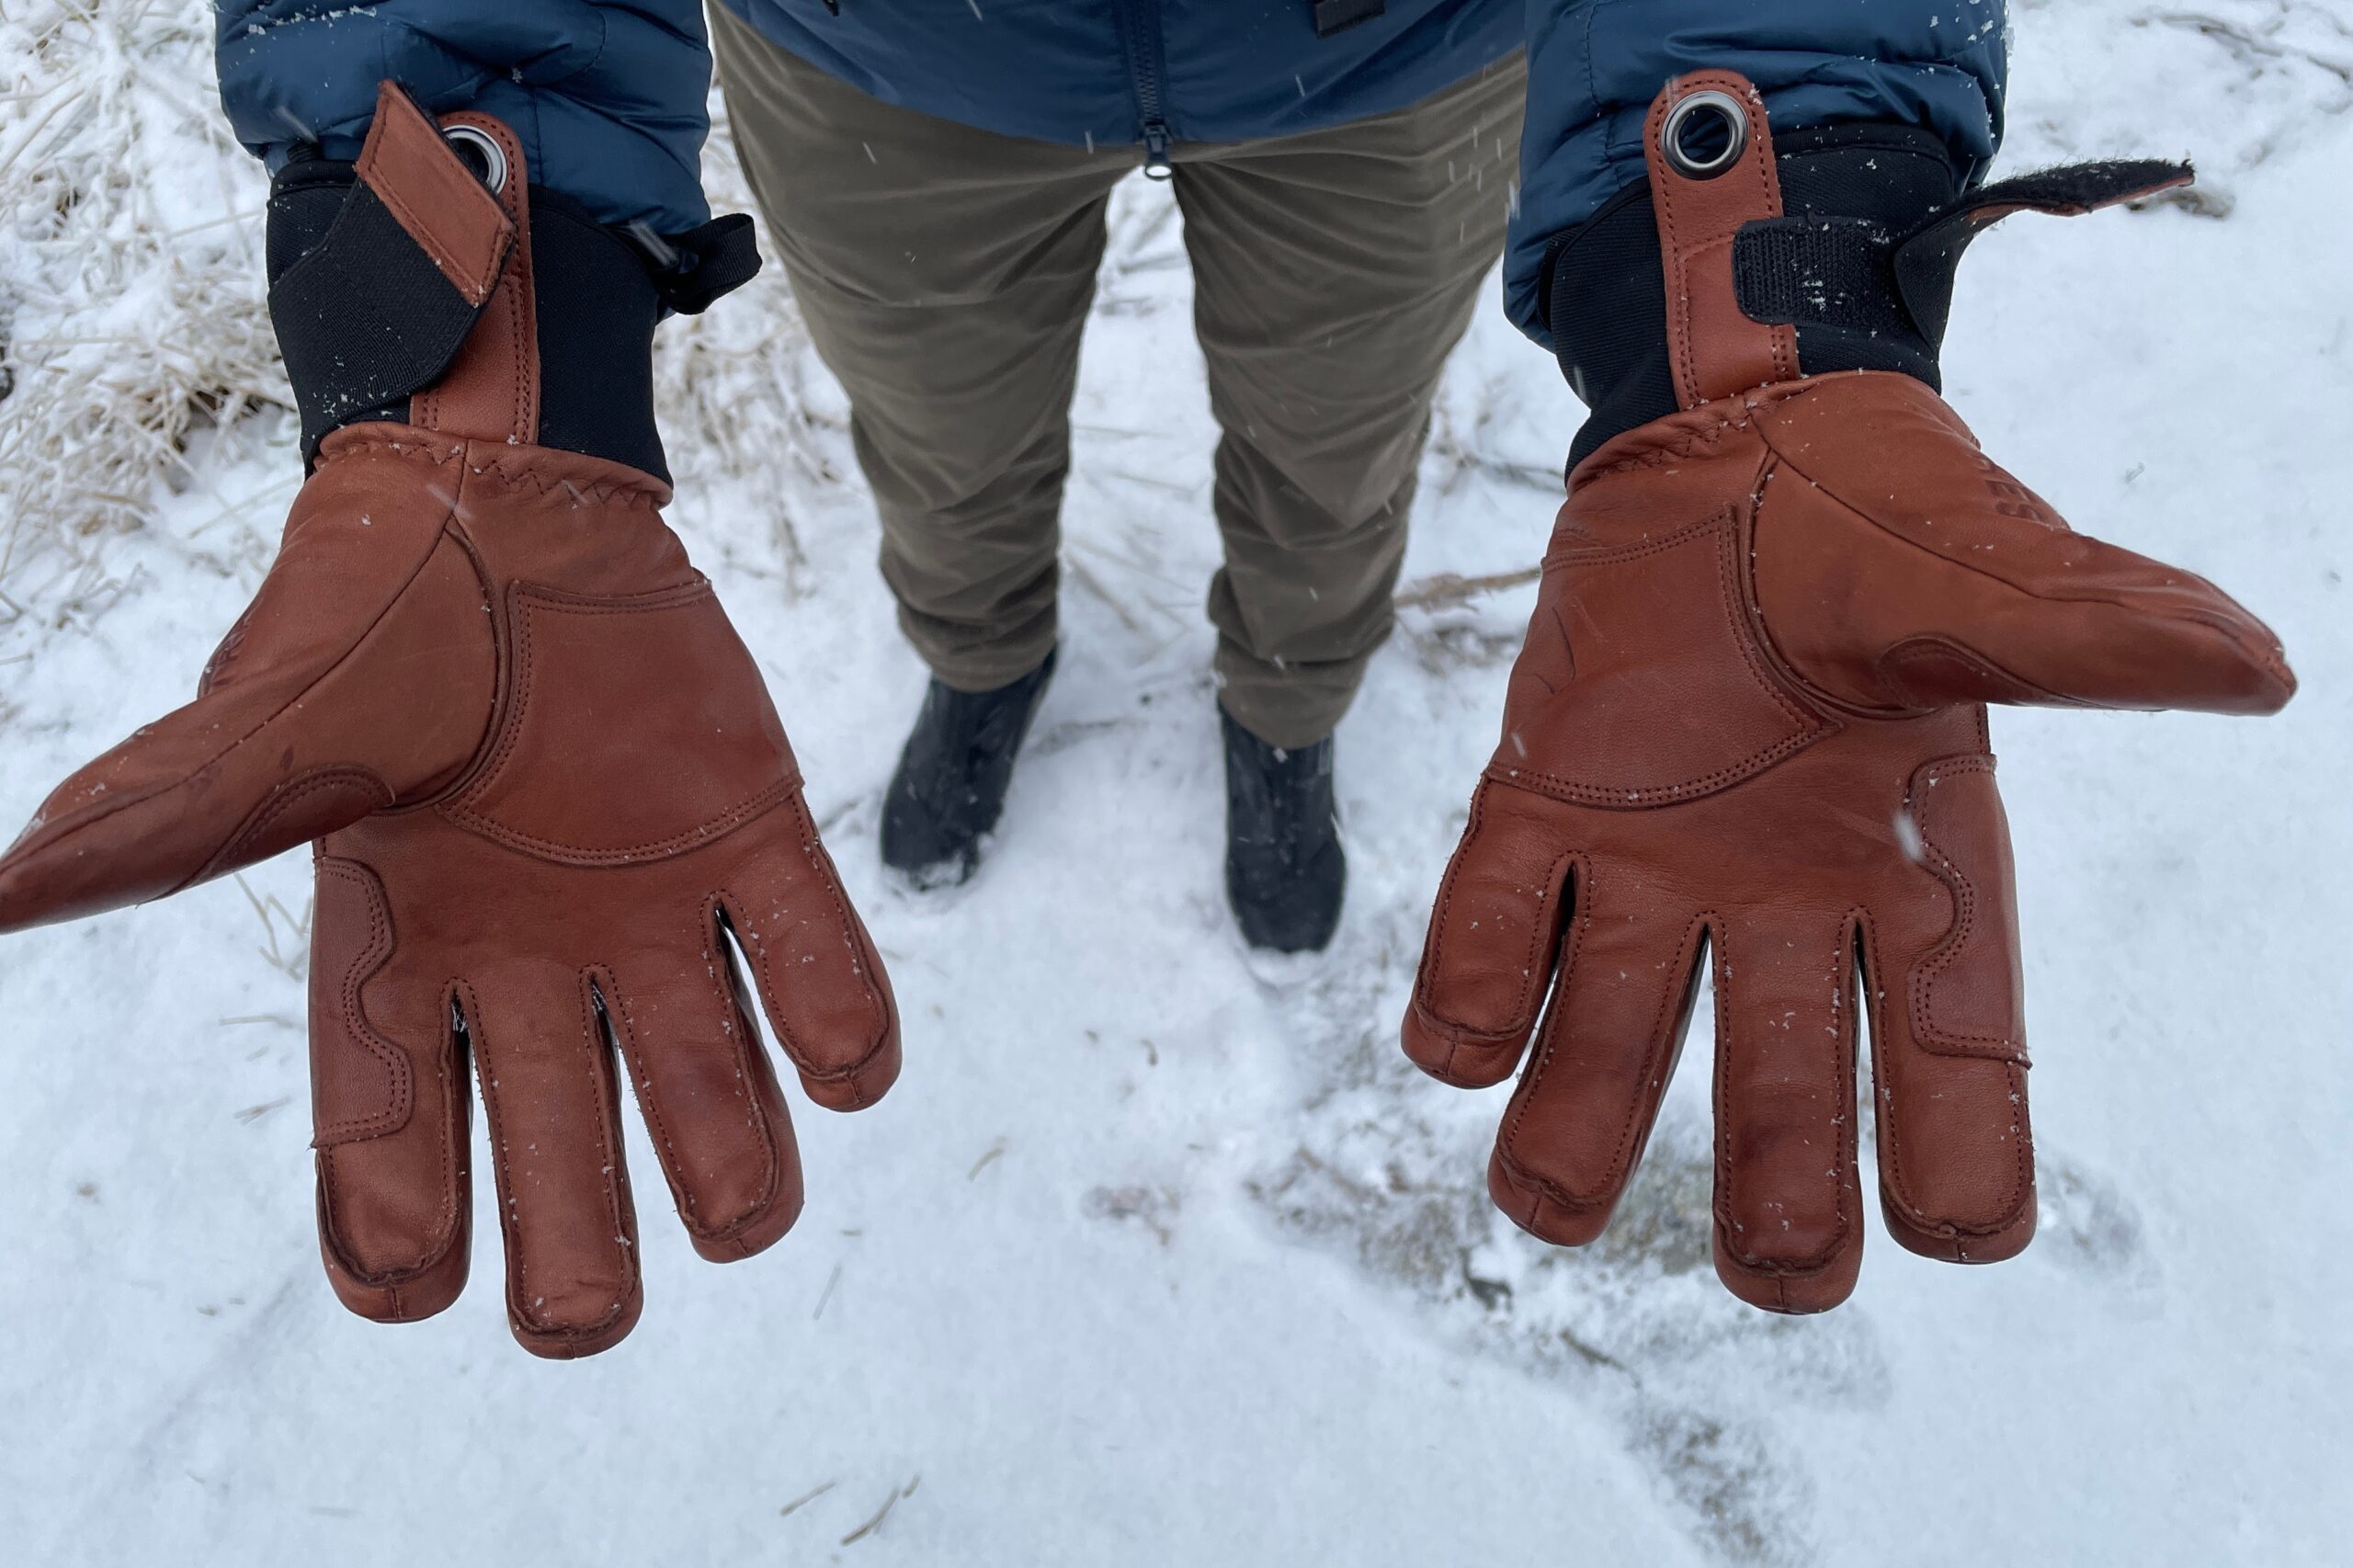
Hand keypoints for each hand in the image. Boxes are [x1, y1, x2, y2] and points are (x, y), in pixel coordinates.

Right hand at [0, 91, 895, 1355]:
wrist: (502, 506)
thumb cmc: (365, 624)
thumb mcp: (273, 729)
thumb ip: (172, 822)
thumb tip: (4, 889)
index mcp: (407, 968)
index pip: (397, 1146)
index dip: (405, 1233)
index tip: (418, 1289)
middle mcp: (538, 970)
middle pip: (568, 1163)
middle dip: (583, 1260)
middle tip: (589, 1310)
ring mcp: (655, 914)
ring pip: (713, 1088)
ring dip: (737, 1164)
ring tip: (743, 1206)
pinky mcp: (755, 837)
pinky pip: (816, 958)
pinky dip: (844, 1025)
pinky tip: (846, 1063)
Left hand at [1401, 73, 2293, 1311]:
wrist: (1742, 435)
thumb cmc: (1888, 520)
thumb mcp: (1990, 582)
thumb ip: (2095, 637)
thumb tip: (2251, 665)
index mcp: (1911, 871)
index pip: (1953, 1047)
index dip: (1957, 1149)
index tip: (1954, 1236)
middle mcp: (1776, 897)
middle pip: (1782, 1076)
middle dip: (1777, 1183)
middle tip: (1773, 1279)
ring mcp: (1650, 858)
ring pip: (1613, 1025)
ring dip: (1578, 1122)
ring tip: (1544, 1203)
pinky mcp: (1543, 800)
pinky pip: (1494, 916)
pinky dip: (1469, 985)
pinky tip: (1456, 1045)